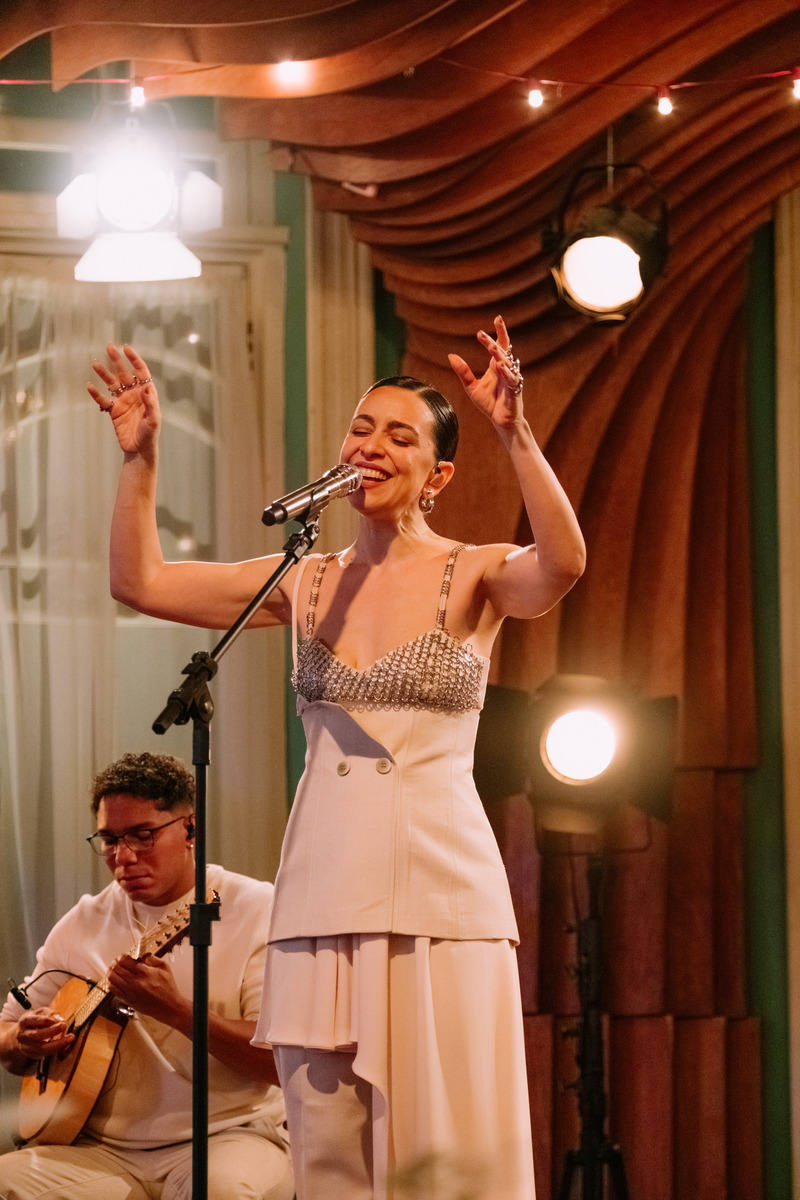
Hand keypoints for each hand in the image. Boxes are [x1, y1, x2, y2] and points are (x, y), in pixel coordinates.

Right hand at [14, 1007, 74, 1060]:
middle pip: (37, 1035)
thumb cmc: (35, 1021)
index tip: (60, 1019)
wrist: (22, 1035)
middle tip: (65, 1025)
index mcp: (24, 1021)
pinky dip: (57, 1048)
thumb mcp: (40, 1012)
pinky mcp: (32, 1054)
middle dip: (53, 1031)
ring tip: (70, 1037)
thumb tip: (60, 1019)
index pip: (35, 1020)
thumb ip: (50, 1013)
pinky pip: (45, 1053)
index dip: (48, 1020)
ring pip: (41, 1048)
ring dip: (58, 1043)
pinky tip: (66, 1043)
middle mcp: (23, 1035)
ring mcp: (26, 1046)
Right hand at [88, 343, 160, 456]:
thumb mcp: (153, 420)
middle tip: (109, 347)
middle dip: (117, 360)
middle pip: (125, 373)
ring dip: (104, 373)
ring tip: (94, 363)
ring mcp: (123, 401)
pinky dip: (96, 394)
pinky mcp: (113, 411)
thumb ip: (150, 404)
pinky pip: (103, 400)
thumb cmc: (150, 435)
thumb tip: (146, 388)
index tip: (126, 349)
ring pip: (112, 383)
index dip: (134, 359)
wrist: (139, 450)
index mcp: (146, 393)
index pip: (141, 372)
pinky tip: (89, 386)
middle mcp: (134, 394)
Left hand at [107, 954, 189, 1029]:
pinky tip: (114, 982)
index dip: (122, 957)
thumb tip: (144, 956)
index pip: (126, 961)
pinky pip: (114, 990)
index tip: (122, 956)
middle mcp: (136, 982)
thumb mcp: (165, 968)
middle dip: (115, 963)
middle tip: (115, 962)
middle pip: (118, 968)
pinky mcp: (128, 1000)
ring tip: (112, 970)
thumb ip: (154, 959)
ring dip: (111, 972)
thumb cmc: (168, 989)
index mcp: (145, 972)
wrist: (169, 1007)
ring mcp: (131, 992)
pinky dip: (112, 984)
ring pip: (113, 978)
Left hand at [447, 315, 523, 431]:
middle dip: (496, 340)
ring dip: (499, 355)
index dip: (499, 332)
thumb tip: (450, 355)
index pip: (500, 345)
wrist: (500, 421)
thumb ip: (463, 372)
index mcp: (496, 366)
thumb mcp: (471, 387)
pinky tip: (500, 366)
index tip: (497, 318)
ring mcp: (511, 380)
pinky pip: (512, 380)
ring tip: (491, 347)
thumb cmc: (489, 403)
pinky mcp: (515, 391)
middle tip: (483, 334)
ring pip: (507, 363)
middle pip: (503, 351)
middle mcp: (505, 370)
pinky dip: (507, 373)